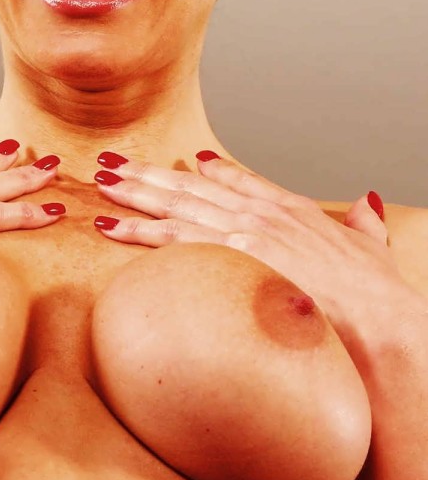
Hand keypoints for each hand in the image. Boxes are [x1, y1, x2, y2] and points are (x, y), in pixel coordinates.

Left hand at [93, 151, 410, 363]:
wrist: (376, 318)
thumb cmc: (376, 292)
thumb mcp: (371, 246)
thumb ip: (365, 223)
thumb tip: (367, 203)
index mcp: (290, 208)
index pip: (240, 180)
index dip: (210, 171)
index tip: (186, 162)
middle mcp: (260, 214)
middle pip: (192, 187)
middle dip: (150, 174)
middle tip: (115, 161)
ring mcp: (242, 233)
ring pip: (175, 207)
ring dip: (134, 194)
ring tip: (102, 182)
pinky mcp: (228, 258)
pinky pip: (171, 242)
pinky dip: (137, 232)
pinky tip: (111, 227)